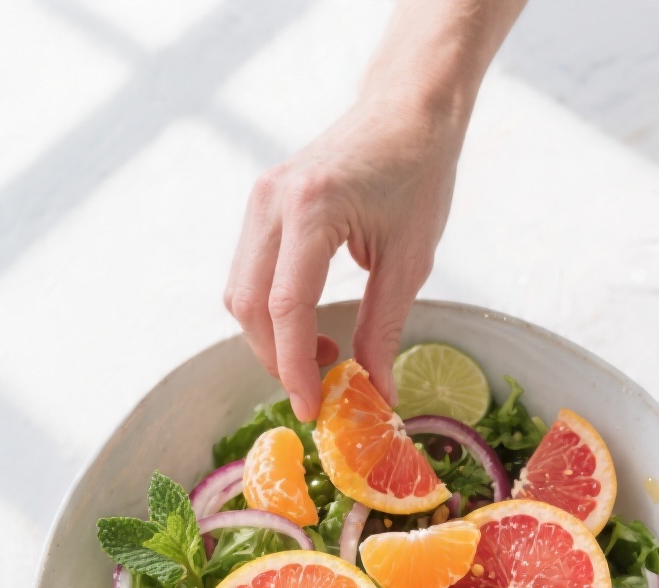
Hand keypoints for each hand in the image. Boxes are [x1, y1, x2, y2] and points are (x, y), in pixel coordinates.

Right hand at [225, 98, 463, 421]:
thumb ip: (384, 329)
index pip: (286, 307)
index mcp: (311, 209)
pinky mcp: (261, 204)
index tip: (312, 408)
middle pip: (249, 305)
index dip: (294, 368)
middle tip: (318, 390)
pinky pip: (250, 273)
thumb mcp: (410, 260)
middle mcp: (271, 201)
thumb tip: (376, 393)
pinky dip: (271, 311)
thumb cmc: (418, 173)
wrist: (407, 108)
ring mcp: (259, 199)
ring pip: (240, 292)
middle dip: (276, 360)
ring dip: (271, 338)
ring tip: (321, 355)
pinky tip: (308, 326)